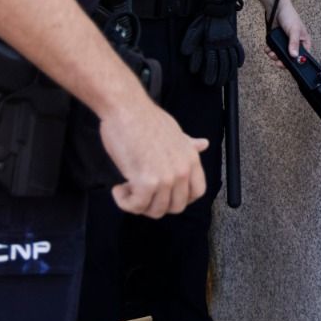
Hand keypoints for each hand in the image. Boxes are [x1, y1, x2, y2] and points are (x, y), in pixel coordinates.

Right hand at [99, 99, 207, 216]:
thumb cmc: (146, 119)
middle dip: (156, 204)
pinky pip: (136, 206)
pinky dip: (124, 202)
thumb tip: (203, 144)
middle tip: (140, 193)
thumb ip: (188, 145)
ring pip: (155, 210)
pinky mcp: (146, 182)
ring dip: (138, 204)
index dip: (180, 199)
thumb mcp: (176, 132)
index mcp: (191, 160)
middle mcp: (182, 171)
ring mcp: (166, 178)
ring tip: (126, 188)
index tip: (163, 194)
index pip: (197, 193)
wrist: (127, 110)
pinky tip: (118, 189)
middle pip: (176, 207)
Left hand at [182, 0, 244, 85]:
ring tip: (228, 79)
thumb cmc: (204, 18)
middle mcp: (222, 44)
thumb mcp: (193, 28)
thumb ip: (190, 41)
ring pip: (232, 60)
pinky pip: (239, 50)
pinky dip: (240, 59)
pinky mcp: (234, 39)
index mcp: (211, 43)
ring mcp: (230, 42)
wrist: (218, 7)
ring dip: (230, 71)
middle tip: (217, 84)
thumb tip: (185, 54)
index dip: (210, 73)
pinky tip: (238, 65)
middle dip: (221, 76)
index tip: (208, 82)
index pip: (212, 62)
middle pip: (223, 64)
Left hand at [265, 0, 311, 68]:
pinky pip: (274, 50)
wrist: (276, 8)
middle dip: (283, 60)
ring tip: (271, 53)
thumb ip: (294, 43)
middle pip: (291, 58)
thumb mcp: (294, 30)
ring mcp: (286, 44)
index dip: (297, 62)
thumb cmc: (290, 16)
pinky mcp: (277, 42)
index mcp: (304, 42)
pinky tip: (268, 48)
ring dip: (275, 56)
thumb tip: (294, 55)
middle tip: (278, 62)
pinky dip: (270, 51)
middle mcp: (296, 44)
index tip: (290, 65)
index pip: (303, 56)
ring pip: (281, 56)